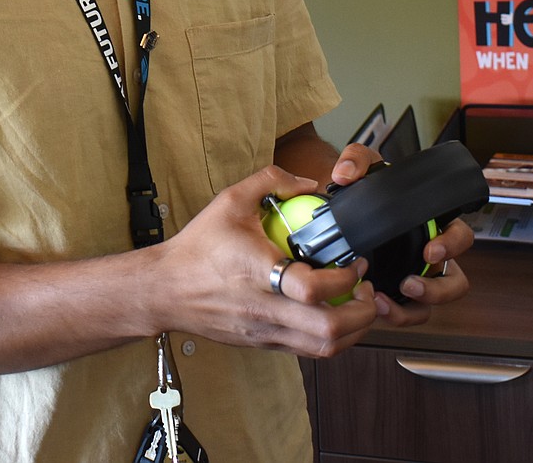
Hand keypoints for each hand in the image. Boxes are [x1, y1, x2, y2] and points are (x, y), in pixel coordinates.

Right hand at [152, 165, 379, 357]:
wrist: (165, 289)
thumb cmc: (197, 248)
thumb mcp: (230, 201)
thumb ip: (271, 181)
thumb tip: (308, 185)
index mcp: (258, 273)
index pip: (312, 289)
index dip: (345, 278)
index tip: (355, 262)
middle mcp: (265, 310)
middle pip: (328, 331)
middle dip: (362, 313)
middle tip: (368, 290)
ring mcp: (265, 332)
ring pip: (324, 349)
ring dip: (353, 330)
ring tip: (357, 304)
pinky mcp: (263, 344)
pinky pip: (308, 351)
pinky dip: (332, 337)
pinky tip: (333, 313)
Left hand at [324, 145, 474, 326]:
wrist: (341, 209)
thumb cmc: (363, 189)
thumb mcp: (362, 168)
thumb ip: (356, 160)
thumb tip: (345, 174)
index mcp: (431, 224)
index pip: (460, 236)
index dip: (452, 245)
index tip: (430, 251)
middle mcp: (429, 254)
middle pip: (455, 281)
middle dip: (439, 289)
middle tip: (410, 283)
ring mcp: (416, 276)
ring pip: (434, 304)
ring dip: (415, 308)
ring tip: (386, 302)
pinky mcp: (398, 293)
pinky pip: (409, 313)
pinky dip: (396, 314)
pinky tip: (376, 305)